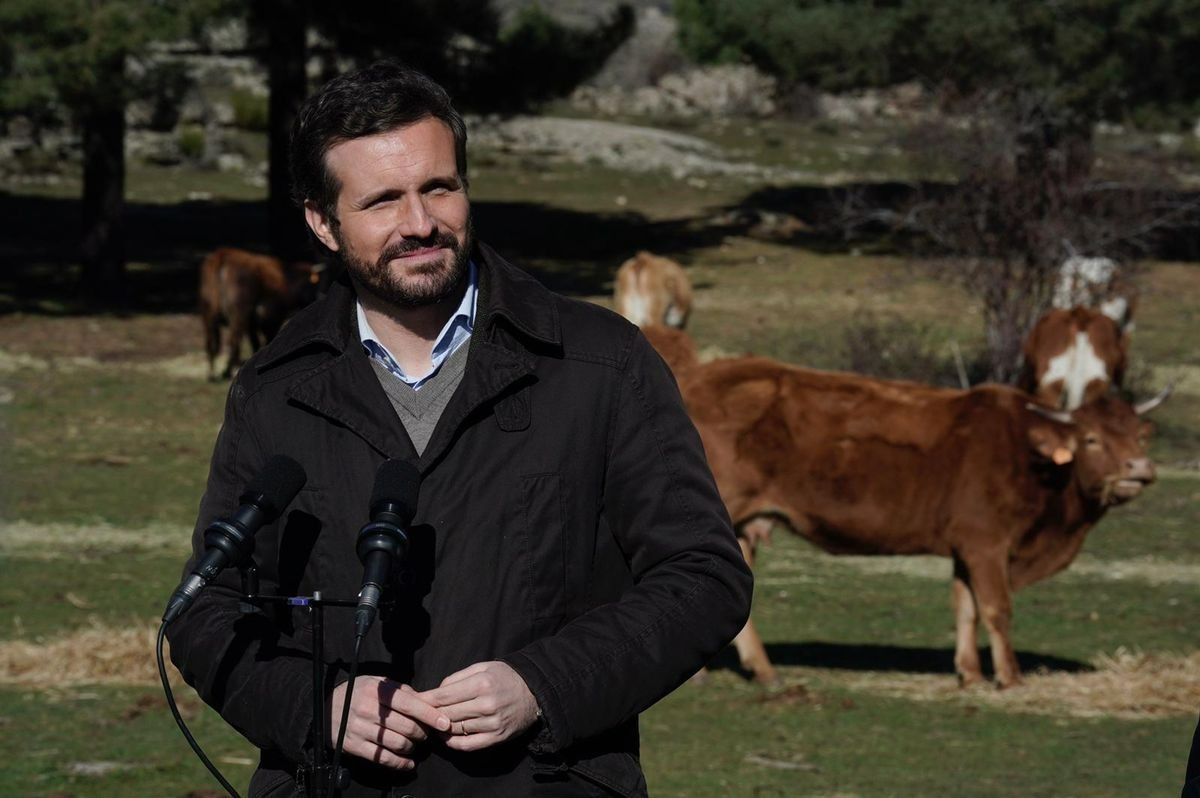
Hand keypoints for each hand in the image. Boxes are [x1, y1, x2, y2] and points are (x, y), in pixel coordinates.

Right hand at [330, 675, 450, 769]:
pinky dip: (400, 763)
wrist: (325, 707)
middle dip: (422, 733)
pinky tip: (408, 763)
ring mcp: (361, 729)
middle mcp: (368, 710)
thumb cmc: (358, 692)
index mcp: (377, 691)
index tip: (444, 723)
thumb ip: (400, 690)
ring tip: (414, 744)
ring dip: (412, 747)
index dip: (429, 714)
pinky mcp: (355, 746)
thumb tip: (425, 699)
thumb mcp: (377, 682)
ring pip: (398, 744)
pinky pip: (383, 758)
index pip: (409, 704)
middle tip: (426, 733)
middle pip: (407, 727)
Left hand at [417, 661, 539, 751]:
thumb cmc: (505, 677)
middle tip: (419, 713)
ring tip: (432, 723)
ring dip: (440, 727)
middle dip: (430, 713)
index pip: (444, 695)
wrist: (534, 692)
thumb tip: (436, 691)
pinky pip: (468, 744)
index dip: (426, 699)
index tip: (415, 701)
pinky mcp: (497, 737)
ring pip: (455, 729)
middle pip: (447, 713)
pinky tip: (446, 737)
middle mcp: (486, 704)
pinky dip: (453, 743)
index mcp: (482, 684)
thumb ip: (458, 677)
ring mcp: (492, 723)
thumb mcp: (483, 667)